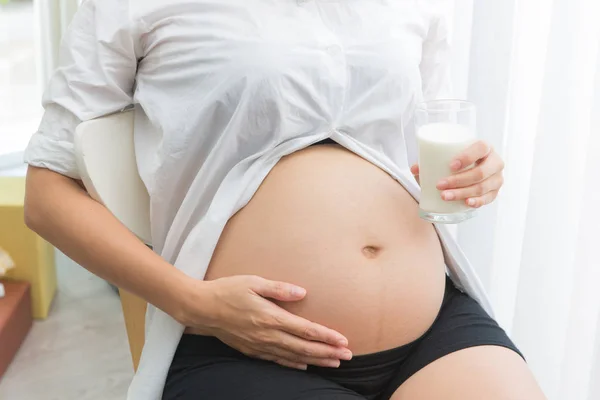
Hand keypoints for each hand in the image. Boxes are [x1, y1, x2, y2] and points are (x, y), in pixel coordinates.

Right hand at [181, 275, 351, 369]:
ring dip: (315, 360)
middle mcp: (267, 334)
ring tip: (333, 363)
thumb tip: (303, 293)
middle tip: (347, 357)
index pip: (305, 329)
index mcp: (271, 317)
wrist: (202, 308)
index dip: (326, 336)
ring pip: (293, 356)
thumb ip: (279, 289)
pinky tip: (303, 365)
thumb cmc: (228, 290)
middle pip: (304, 347)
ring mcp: (260, 345)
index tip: (343, 341)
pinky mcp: (252, 349)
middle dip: (327, 352)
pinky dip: (293, 364)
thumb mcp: (254, 282)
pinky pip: (277, 360)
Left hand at [411, 140, 503, 207]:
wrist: (469, 171)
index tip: (450, 166)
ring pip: (482, 187)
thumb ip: (428, 162)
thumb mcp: (444, 159)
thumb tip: (414, 168)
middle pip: (481, 172)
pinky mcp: (495, 192)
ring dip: (462, 193)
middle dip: (459, 180)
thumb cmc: (456, 162)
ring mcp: (497, 178)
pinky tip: (466, 203)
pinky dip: (477, 202)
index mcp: (484, 147)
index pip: (480, 148)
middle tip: (439, 185)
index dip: (467, 156)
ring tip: (444, 196)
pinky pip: (488, 199)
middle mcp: (495, 161)